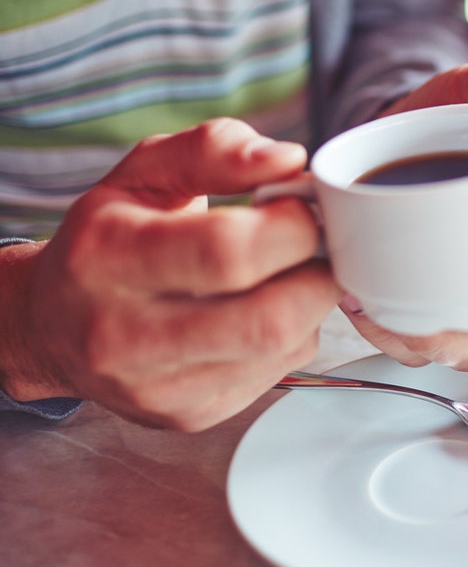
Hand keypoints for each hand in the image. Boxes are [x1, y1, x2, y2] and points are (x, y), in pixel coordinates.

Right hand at [0, 119, 340, 430]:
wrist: (52, 324)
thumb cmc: (106, 238)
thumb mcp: (143, 172)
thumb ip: (213, 150)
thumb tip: (286, 160)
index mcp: (106, 258)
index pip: (228, 253)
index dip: (291, 226)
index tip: (303, 205)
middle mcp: (124, 335)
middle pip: (268, 319)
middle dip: (317, 271)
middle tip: (317, 242)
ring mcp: (159, 388)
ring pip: (284, 348)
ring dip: (311, 303)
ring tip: (291, 270)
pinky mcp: (189, 416)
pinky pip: (279, 373)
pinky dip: (293, 335)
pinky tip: (265, 309)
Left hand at [346, 57, 467, 368]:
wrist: (399, 114)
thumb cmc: (453, 110)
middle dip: (448, 340)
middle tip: (417, 312)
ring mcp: (433, 292)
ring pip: (428, 350)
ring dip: (402, 340)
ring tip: (372, 304)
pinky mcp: (387, 288)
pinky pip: (386, 335)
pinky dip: (369, 326)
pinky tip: (351, 297)